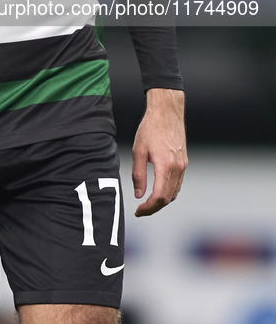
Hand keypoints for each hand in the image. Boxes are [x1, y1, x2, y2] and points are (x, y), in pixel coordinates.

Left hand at [132, 88, 186, 216]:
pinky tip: (158, 189)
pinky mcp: (184, 162)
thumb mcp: (138, 151)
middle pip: (168, 198)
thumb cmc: (151, 128)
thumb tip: (139, 194)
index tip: (138, 210)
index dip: (148, 207)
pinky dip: (168, 191)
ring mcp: (183, 166)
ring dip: (162, 201)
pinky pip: (178, 183)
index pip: (159, 196)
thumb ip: (138, 174)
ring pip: (174, 192)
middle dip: (154, 207)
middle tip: (141, 210)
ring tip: (148, 202)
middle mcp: (178, 168)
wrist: (167, 112)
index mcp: (166, 166)